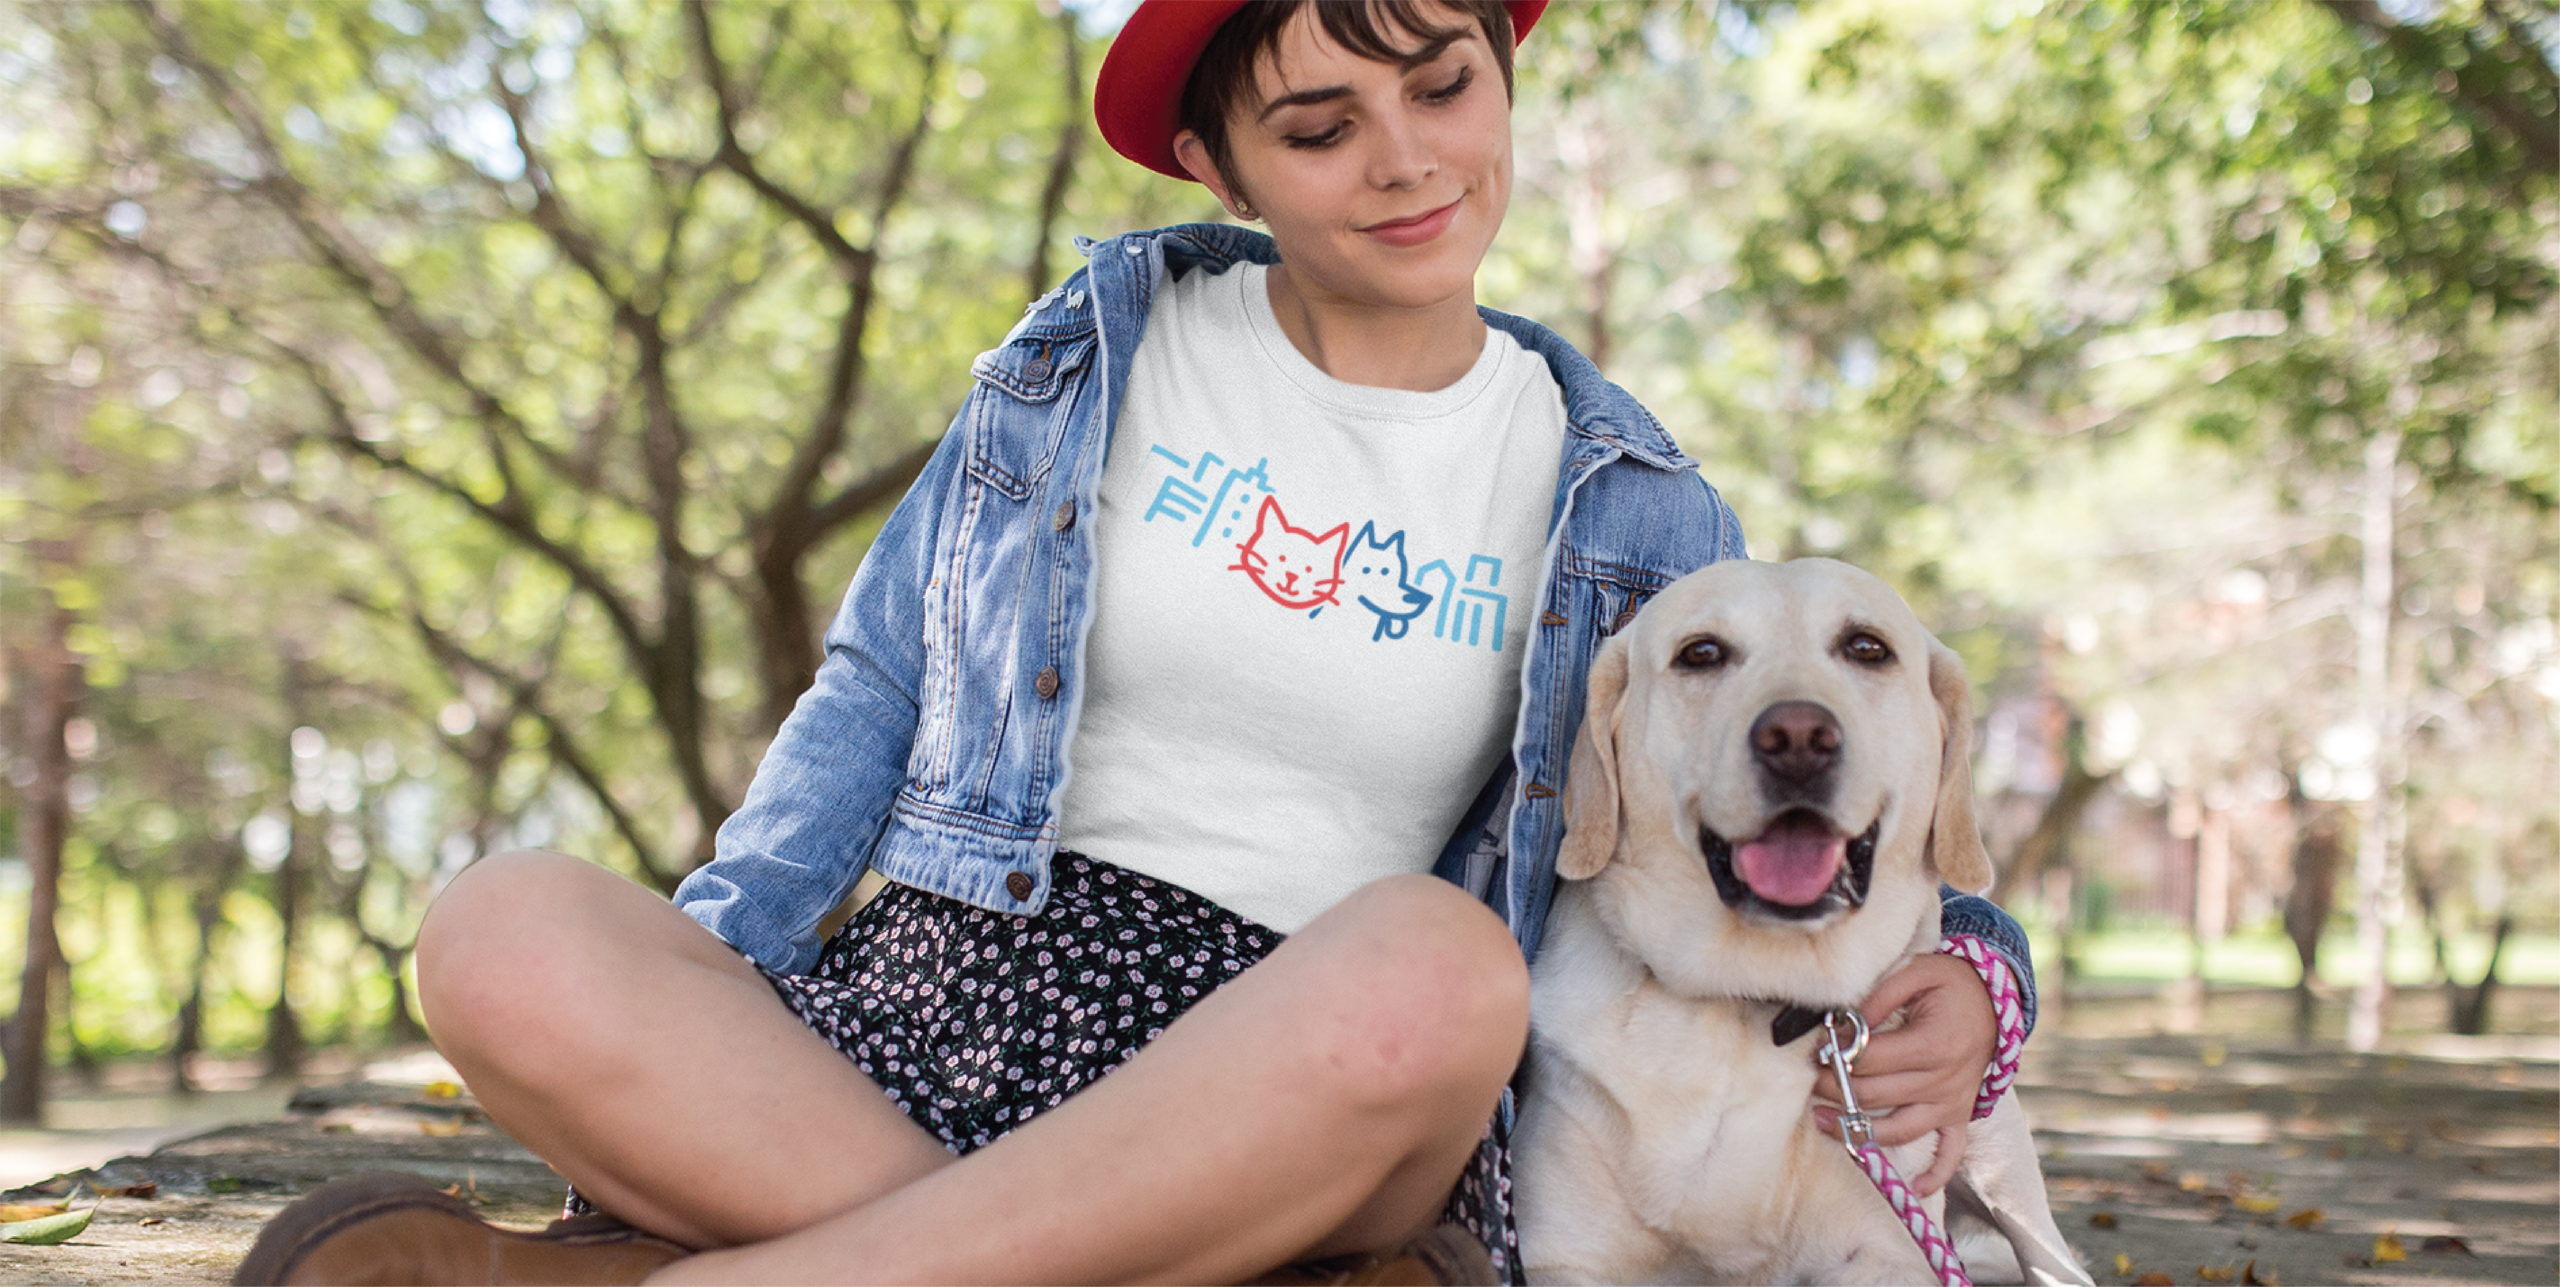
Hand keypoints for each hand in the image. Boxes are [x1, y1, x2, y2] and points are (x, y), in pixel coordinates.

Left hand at [1810, 953, 1994, 1194]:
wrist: (1995, 999)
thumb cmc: (1951, 983)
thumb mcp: (1917, 971)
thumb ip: (1878, 996)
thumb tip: (1845, 1024)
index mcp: (1933, 1044)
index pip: (1872, 1061)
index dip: (1837, 1057)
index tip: (1815, 1051)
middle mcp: (1944, 1080)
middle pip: (1876, 1095)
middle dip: (1834, 1089)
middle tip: (1809, 1079)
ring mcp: (1953, 1102)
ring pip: (1900, 1129)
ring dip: (1858, 1131)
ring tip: (1821, 1120)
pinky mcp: (1960, 1114)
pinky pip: (1951, 1153)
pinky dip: (1936, 1174)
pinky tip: (1914, 1188)